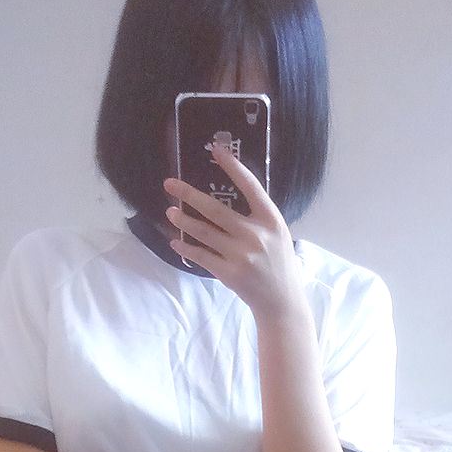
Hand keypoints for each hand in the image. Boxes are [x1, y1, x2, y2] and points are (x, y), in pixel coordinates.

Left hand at [161, 142, 305, 321]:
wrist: (282, 302)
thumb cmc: (278, 264)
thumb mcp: (277, 234)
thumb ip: (257, 217)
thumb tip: (227, 197)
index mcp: (271, 220)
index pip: (250, 186)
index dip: (232, 167)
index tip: (215, 149)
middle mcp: (256, 235)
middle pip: (216, 209)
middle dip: (189, 194)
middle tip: (169, 184)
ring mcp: (242, 255)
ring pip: (204, 232)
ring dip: (183, 220)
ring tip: (170, 212)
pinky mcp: (230, 273)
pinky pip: (202, 256)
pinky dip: (187, 248)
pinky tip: (175, 241)